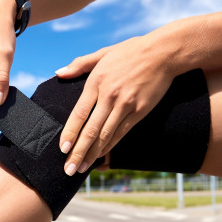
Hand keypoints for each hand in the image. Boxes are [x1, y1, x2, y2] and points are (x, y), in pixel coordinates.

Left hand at [55, 35, 176, 174]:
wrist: (162, 52)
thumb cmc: (131, 51)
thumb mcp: (103, 53)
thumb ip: (80, 64)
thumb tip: (59, 73)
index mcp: (96, 82)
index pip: (79, 113)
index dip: (70, 133)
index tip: (62, 149)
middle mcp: (109, 95)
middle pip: (91, 130)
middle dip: (78, 152)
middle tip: (69, 169)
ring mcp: (125, 104)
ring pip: (106, 135)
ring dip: (93, 154)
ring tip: (82, 168)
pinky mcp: (140, 111)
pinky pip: (122, 132)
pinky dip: (110, 146)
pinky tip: (101, 156)